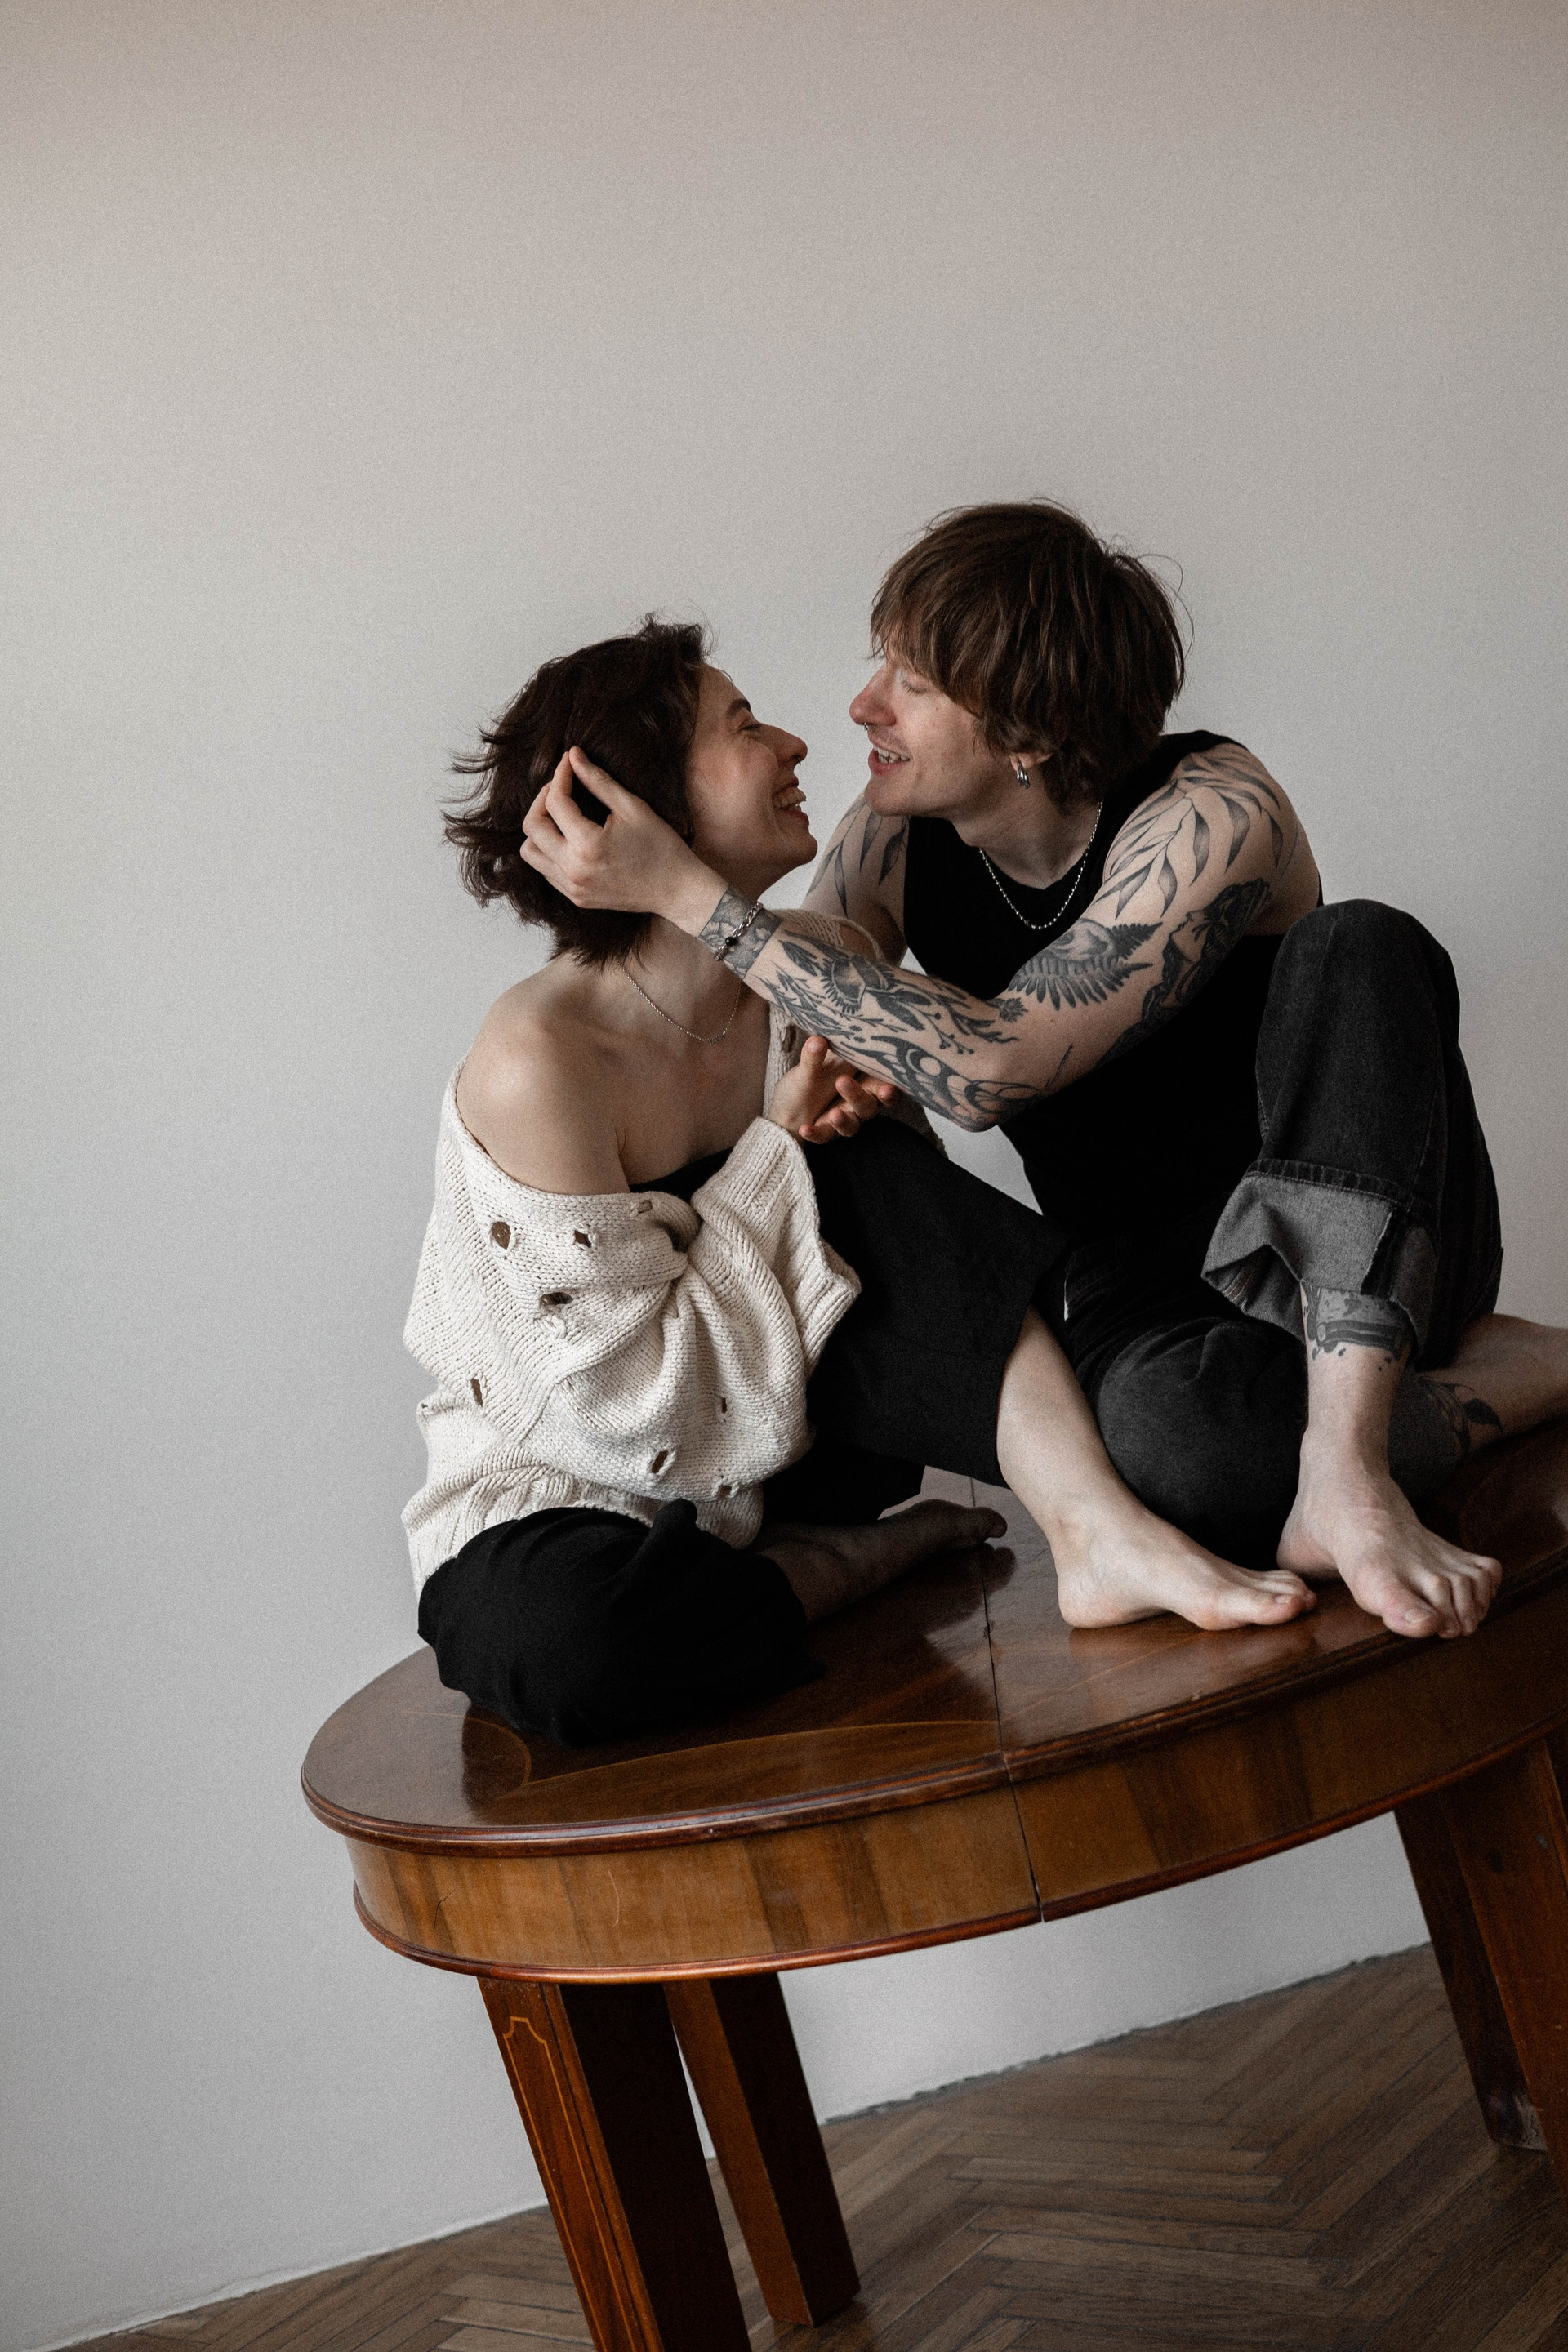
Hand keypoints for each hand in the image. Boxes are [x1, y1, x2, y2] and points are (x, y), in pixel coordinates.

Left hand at [519, 748, 725, 929]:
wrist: (677, 891)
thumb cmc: (662, 847)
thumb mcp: (633, 808)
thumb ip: (598, 781)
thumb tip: (573, 755)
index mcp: (588, 845)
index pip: (555, 802)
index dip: (561, 776)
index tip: (570, 763)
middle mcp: (573, 870)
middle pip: (532, 826)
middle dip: (542, 799)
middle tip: (562, 786)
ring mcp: (572, 887)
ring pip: (530, 852)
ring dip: (540, 828)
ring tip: (561, 814)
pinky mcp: (576, 897)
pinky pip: (545, 869)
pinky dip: (548, 849)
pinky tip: (569, 836)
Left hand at [767, 1035, 896, 1143]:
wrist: (788, 1107)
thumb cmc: (811, 1078)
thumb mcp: (809, 1067)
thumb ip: (816, 1055)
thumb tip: (818, 1038)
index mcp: (863, 1083)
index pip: (884, 1087)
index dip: (890, 1090)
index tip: (887, 1087)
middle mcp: (858, 1103)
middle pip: (869, 1106)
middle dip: (860, 1098)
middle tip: (843, 1082)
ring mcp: (844, 1119)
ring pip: (852, 1124)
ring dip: (844, 1120)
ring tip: (834, 1114)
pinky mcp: (826, 1132)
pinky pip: (825, 1136)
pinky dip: (816, 1134)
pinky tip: (805, 1129)